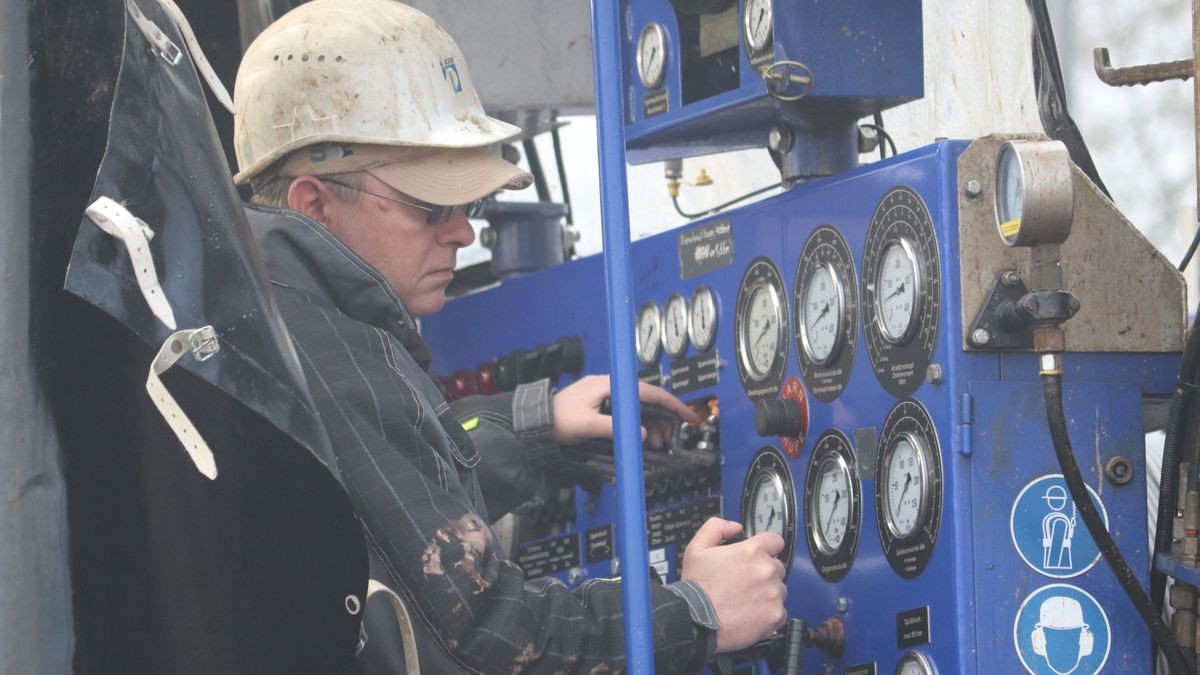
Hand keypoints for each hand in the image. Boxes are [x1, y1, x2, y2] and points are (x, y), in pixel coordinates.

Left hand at [551, 375, 700, 448]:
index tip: (687, 415)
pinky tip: (643, 438)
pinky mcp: (602, 406)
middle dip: (662, 419)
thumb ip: (614, 428)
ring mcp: (606, 396)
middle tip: (670, 439)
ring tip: (657, 444)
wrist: (535, 422)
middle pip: (646, 400)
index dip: (670, 404)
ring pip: (638, 408)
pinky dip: (639, 425)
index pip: (648, 391)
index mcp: (608, 385)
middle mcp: (609, 387)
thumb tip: (641, 433)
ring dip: (651, 425)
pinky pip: (629, 413)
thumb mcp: (586, 425)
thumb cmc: (557, 420)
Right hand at [681, 518, 786, 652]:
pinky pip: (780, 612)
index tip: (759, 556)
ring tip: (745, 600)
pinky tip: (751, 614)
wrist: (695, 621)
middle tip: (745, 583)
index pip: (775, 541)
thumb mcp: (696, 548)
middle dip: (763, 573)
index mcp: (751, 552)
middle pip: (777, 567)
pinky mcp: (775, 615)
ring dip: (767, 593)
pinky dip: (769, 614)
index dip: (766, 547)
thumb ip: (716, 528)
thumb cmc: (697, 589)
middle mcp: (766, 571)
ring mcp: (773, 594)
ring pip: (779, 590)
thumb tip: (735, 527)